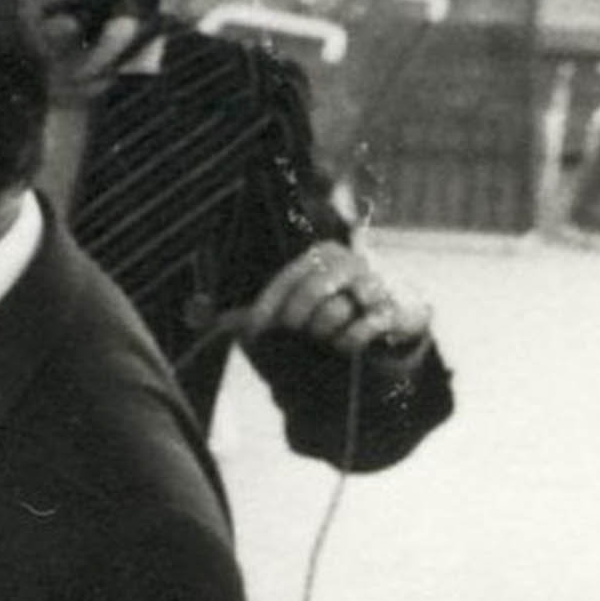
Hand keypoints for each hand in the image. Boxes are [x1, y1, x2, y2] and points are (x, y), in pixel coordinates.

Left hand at [242, 242, 430, 356]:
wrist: (386, 321)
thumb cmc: (329, 310)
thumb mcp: (290, 307)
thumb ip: (253, 310)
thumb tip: (205, 317)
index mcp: (322, 255)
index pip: (286, 279)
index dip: (267, 306)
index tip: (254, 330)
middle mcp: (350, 262)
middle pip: (312, 290)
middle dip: (297, 318)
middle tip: (297, 332)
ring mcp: (375, 284)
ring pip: (336, 309)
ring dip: (324, 331)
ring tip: (325, 337)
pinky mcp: (394, 309)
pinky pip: (365, 326)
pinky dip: (349, 340)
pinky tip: (345, 345)